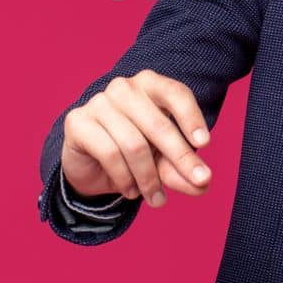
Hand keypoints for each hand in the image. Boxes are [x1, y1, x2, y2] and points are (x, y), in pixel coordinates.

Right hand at [59, 69, 213, 207]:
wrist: (90, 167)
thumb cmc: (133, 154)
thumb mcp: (163, 162)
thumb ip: (181, 170)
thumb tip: (202, 183)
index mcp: (149, 85)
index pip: (175, 94)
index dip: (191, 117)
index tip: (204, 144)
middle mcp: (123, 88)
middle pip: (157, 124)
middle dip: (180, 157)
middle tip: (199, 182)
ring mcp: (98, 103)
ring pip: (134, 144)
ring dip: (149, 178)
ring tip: (156, 198)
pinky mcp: (77, 122)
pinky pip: (110, 153)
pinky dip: (125, 178)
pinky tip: (131, 191)